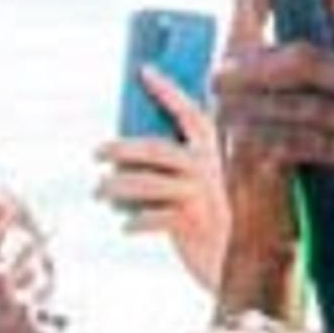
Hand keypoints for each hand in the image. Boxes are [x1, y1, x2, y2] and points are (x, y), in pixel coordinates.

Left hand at [92, 58, 229, 293]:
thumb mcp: (207, 186)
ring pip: (146, 183)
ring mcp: (200, 196)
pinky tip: (125, 224)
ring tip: (98, 191)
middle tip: (96, 151)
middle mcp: (208, 168)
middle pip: (156, 149)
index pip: (189, 112)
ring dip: (116, 186)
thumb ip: (184, 168)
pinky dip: (134, 220)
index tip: (143, 70)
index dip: (167, 90)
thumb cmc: (216, 219)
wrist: (238, 262)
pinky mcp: (190, 224)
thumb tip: (131, 157)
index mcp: (214, 151)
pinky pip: (152, 217)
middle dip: (122, 147)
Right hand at [198, 0, 333, 313]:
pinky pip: (308, 140)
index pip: (247, 3)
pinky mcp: (246, 156)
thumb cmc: (289, 166)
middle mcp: (226, 85)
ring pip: (310, 105)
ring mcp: (232, 121)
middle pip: (297, 57)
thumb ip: (306, 78)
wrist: (262, 237)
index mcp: (239, 63)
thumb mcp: (296, 114)